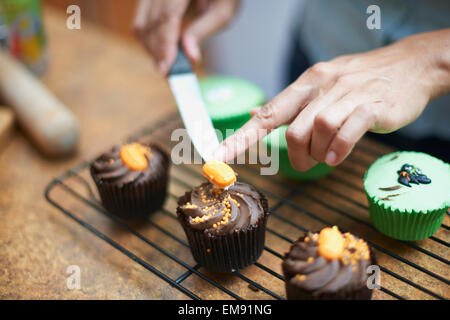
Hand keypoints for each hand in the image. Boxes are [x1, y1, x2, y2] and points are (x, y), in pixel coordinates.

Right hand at [134, 0, 238, 73]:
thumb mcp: (222, 11)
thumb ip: (204, 31)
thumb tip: (190, 57)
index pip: (167, 16)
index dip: (165, 44)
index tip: (166, 68)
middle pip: (150, 22)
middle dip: (157, 52)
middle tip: (168, 74)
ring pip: (141, 24)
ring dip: (151, 48)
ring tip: (168, 65)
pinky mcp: (149, 0)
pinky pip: (142, 20)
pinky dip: (150, 39)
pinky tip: (164, 51)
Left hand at [214, 29, 449, 170]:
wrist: (410, 66)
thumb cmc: (361, 81)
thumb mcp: (322, 84)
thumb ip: (289, 102)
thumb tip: (254, 114)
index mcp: (307, 83)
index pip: (268, 113)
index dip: (243, 136)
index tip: (221, 155)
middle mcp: (324, 86)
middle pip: (294, 130)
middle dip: (296, 156)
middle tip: (306, 162)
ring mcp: (348, 95)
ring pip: (318, 131)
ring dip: (319, 153)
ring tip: (327, 157)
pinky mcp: (372, 107)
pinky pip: (347, 132)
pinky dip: (339, 150)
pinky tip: (339, 156)